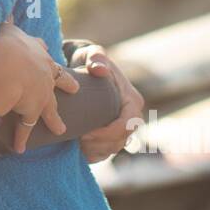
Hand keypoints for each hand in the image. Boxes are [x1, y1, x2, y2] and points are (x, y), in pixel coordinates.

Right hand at [0, 23, 79, 153]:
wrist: (7, 64)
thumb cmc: (1, 43)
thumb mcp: (3, 26)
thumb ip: (4, 19)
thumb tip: (4, 6)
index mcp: (34, 49)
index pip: (41, 51)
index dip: (42, 54)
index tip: (45, 55)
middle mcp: (42, 70)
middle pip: (57, 78)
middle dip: (65, 84)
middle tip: (73, 87)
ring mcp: (41, 92)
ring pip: (49, 108)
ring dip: (53, 119)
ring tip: (60, 129)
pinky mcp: (33, 109)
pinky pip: (26, 128)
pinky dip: (21, 139)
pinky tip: (20, 148)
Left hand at [73, 44, 145, 163]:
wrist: (83, 69)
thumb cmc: (90, 61)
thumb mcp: (92, 55)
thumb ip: (97, 58)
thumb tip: (99, 69)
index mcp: (133, 100)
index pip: (127, 124)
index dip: (108, 133)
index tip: (86, 133)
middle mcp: (132, 117)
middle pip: (121, 140)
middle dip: (100, 143)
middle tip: (78, 139)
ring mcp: (122, 129)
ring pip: (113, 149)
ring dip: (95, 150)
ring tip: (77, 142)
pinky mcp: (111, 136)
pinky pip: (105, 153)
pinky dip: (93, 154)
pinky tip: (78, 148)